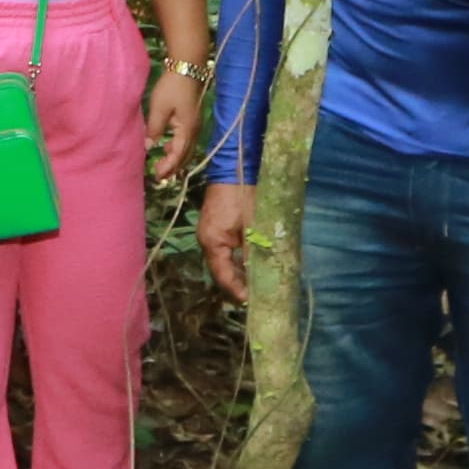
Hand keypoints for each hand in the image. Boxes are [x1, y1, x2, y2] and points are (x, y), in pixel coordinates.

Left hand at [144, 54, 207, 184]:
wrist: (187, 67)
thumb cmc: (172, 87)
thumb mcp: (159, 108)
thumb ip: (154, 129)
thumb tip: (148, 147)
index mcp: (187, 130)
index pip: (178, 155)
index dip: (168, 167)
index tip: (156, 175)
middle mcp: (194, 131)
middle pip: (185, 156)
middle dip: (173, 167)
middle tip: (158, 176)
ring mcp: (195, 125)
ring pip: (187, 149)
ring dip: (176, 159)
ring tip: (162, 165)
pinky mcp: (192, 119)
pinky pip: (186, 141)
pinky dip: (177, 148)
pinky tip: (166, 146)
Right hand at [200, 179, 254, 301]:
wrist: (235, 166)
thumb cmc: (245, 196)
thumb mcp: (253, 227)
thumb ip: (254, 253)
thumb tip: (261, 277)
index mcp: (212, 242)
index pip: (223, 275)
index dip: (236, 291)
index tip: (252, 302)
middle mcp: (207, 240)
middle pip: (221, 271)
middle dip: (237, 285)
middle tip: (256, 297)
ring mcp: (210, 233)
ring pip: (224, 261)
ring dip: (238, 273)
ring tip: (256, 285)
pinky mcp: (217, 226)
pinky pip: (226, 250)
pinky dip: (237, 260)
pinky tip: (250, 265)